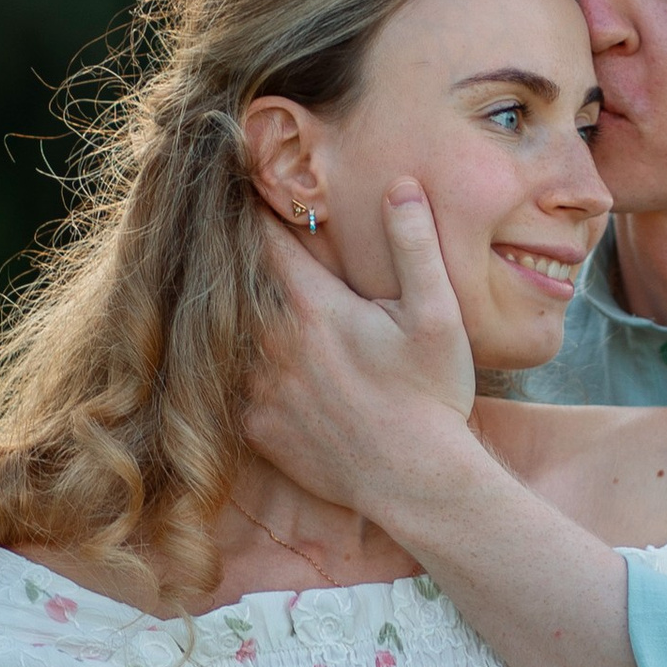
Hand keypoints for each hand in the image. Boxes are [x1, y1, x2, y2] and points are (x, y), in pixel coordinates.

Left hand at [243, 185, 477, 519]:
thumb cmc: (431, 395)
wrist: (415, 482)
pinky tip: (262, 367)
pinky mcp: (256, 428)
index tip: (249, 188)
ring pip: (229, 337)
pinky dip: (241, 371)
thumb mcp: (437, 315)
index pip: (266, 240)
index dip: (257, 211)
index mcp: (313, 307)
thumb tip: (399, 184)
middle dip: (241, 262)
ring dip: (236, 318)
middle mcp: (273, 345)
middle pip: (238, 285)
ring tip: (251, 306)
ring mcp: (259, 390)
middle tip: (239, 241)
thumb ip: (414, 245)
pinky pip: (233, 387)